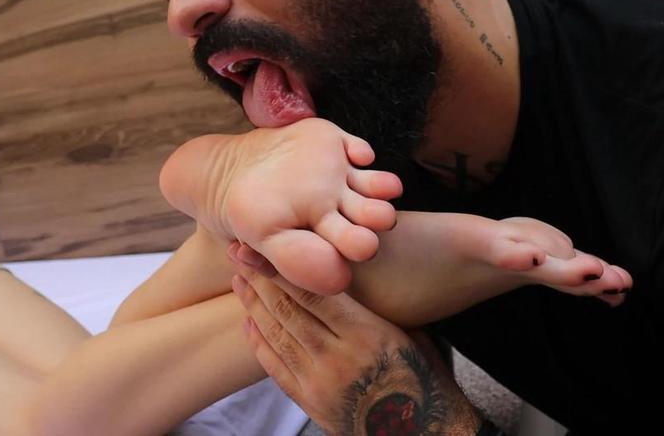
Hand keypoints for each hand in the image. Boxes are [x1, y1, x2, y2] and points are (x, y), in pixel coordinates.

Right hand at [161, 118, 402, 294]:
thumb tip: (332, 282)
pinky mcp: (340, 147)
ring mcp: (344, 176)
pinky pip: (359, 148)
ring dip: (383, 186)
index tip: (357, 251)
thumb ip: (293, 259)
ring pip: (376, 185)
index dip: (357, 246)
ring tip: (389, 188)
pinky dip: (362, 152)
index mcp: (328, 233)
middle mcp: (342, 207)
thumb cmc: (252, 212)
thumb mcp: (263, 238)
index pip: (352, 244)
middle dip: (377, 219)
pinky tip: (359, 157)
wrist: (235, 171)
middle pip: (371, 216)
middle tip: (375, 227)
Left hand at [227, 244, 479, 435]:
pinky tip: (249, 322)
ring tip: (240, 280)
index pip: (311, 293)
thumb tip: (345, 273)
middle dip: (258, 278)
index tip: (261, 246)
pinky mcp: (310, 402)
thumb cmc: (424, 378)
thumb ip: (374, 308)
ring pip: (276, 334)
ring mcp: (319, 382)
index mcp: (366, 335)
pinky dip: (259, 342)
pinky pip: (275, 367)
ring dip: (253, 304)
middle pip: (286, 309)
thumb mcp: (409, 333)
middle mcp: (337, 358)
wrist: (424, 434)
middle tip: (238, 252)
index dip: (280, 268)